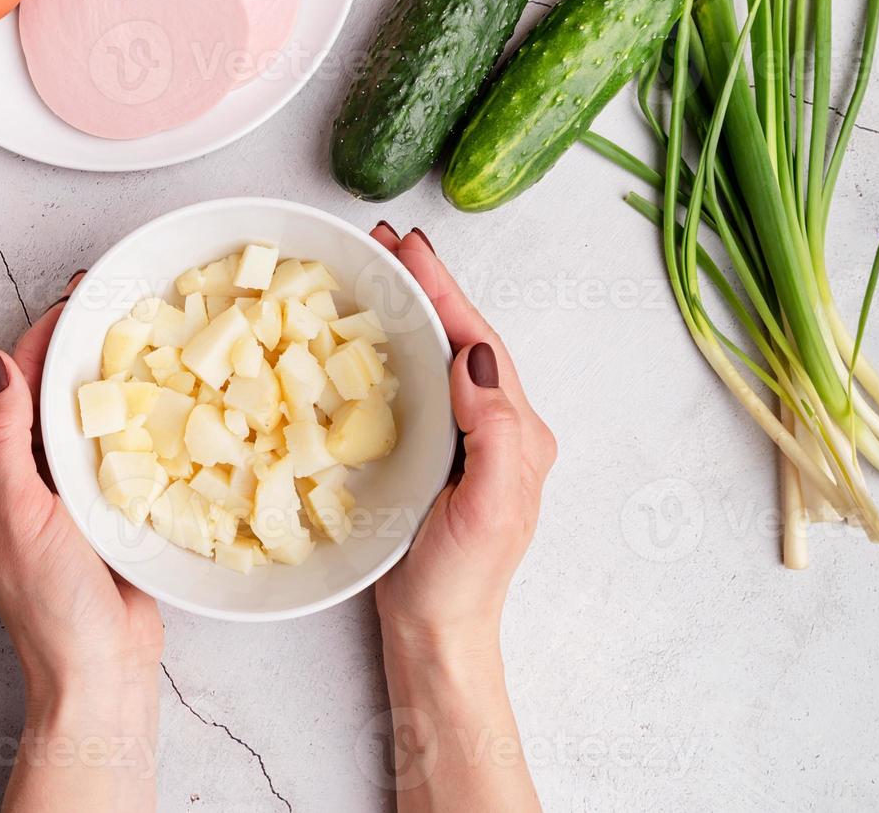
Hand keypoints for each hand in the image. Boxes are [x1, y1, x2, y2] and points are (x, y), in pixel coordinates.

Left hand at [0, 274, 161, 809]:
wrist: (101, 670)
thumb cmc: (50, 603)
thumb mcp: (18, 511)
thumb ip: (5, 437)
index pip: (6, 392)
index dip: (38, 342)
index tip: (75, 298)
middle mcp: (12, 483)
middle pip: (41, 400)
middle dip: (72, 352)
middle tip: (111, 301)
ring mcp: (58, 496)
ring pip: (77, 422)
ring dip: (101, 381)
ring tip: (134, 332)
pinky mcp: (99, 511)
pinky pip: (108, 452)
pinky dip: (126, 420)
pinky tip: (151, 392)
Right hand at [369, 224, 554, 812]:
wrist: (436, 636)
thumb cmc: (461, 581)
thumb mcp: (491, 508)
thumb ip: (496, 432)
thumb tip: (477, 356)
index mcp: (515, 429)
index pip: (479, 340)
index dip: (443, 289)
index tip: (408, 246)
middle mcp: (495, 426)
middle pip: (459, 336)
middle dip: (424, 285)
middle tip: (382, 241)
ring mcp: (461, 441)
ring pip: (435, 356)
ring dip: (406, 309)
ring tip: (372, 271)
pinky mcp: (428, 456)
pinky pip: (412, 386)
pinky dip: (390, 350)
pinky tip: (363, 339)